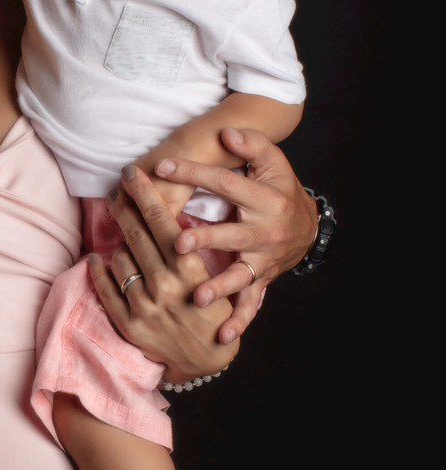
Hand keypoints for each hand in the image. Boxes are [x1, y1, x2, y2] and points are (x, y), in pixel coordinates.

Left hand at [88, 166, 234, 383]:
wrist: (208, 359)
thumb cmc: (215, 312)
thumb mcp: (213, 277)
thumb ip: (189, 251)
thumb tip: (167, 220)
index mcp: (188, 270)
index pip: (161, 221)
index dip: (143, 193)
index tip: (131, 174)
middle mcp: (164, 285)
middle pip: (135, 234)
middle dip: (123, 207)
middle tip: (116, 191)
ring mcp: (143, 305)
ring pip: (120, 258)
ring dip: (117, 239)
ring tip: (119, 228)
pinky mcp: (128, 323)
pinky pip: (106, 288)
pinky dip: (99, 270)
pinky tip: (96, 258)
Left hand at [154, 127, 318, 340]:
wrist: (308, 227)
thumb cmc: (280, 189)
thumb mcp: (273, 162)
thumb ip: (252, 144)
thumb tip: (227, 133)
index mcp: (265, 199)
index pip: (225, 183)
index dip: (194, 173)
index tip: (160, 167)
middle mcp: (266, 232)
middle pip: (234, 235)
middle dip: (207, 240)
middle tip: (177, 244)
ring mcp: (264, 260)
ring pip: (241, 276)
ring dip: (220, 287)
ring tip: (197, 296)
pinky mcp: (262, 281)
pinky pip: (251, 304)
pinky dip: (239, 320)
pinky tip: (222, 336)